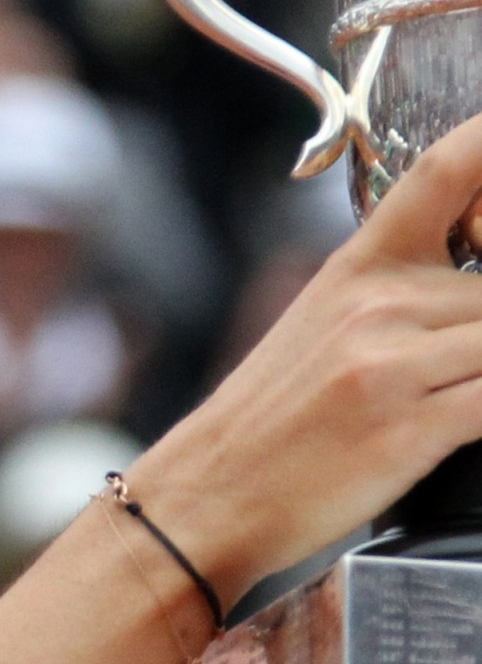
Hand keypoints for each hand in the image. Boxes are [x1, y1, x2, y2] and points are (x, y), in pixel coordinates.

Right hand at [132, 113, 481, 605]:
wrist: (208, 495)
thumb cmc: (271, 426)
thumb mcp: (323, 326)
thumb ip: (401, 294)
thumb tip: (469, 284)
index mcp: (359, 266)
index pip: (448, 168)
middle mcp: (380, 302)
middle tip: (459, 362)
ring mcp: (393, 363)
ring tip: (457, 390)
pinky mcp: (409, 428)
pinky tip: (472, 423)